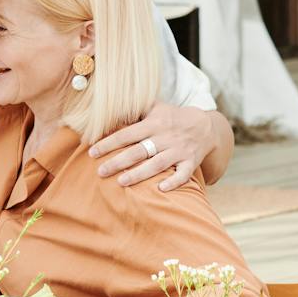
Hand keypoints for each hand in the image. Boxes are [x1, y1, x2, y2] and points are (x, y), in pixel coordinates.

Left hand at [89, 104, 218, 190]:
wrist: (205, 126)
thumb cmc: (172, 118)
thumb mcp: (155, 107)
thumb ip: (135, 109)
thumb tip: (109, 108)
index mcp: (154, 124)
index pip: (127, 133)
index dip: (109, 143)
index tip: (92, 152)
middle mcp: (165, 137)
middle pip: (139, 151)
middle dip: (119, 162)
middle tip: (100, 172)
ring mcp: (179, 150)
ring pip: (158, 164)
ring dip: (140, 173)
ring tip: (121, 182)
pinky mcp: (191, 162)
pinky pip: (183, 174)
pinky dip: (173, 182)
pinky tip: (160, 189)